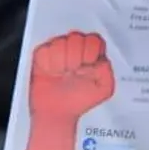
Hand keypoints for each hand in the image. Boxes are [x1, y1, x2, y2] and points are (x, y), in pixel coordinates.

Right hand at [23, 30, 114, 149]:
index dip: (90, 51)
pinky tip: (50, 73)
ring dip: (61, 62)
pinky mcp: (42, 55)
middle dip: (75, 56)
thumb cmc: (80, 99)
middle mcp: (75, 47)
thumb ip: (106, 71)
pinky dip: (48, 64)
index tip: (87, 66)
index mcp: (92, 52)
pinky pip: (44, 50)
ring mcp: (58, 49)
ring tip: (62, 74)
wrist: (57, 112)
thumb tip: (99, 61)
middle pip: (76, 37)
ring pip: (60, 42)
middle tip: (73, 71)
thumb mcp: (104, 89)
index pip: (94, 39)